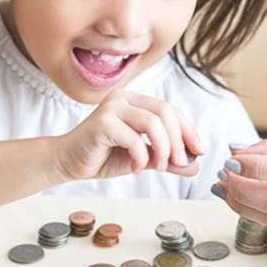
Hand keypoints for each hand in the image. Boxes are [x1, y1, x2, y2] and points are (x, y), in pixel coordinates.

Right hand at [55, 90, 204, 181]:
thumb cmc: (103, 157)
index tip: (199, 151)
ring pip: (153, 123)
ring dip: (162, 149)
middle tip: (180, 162)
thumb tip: (195, 166)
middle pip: (165, 112)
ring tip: (159, 166)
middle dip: (178, 140)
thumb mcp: (143, 158)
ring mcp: (111, 107)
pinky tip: (137, 169)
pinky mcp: (102, 122)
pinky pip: (133, 139)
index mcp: (135, 101)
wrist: (68, 163)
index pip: (170, 109)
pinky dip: (141, 156)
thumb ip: (167, 160)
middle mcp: (124, 98)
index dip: (188, 129)